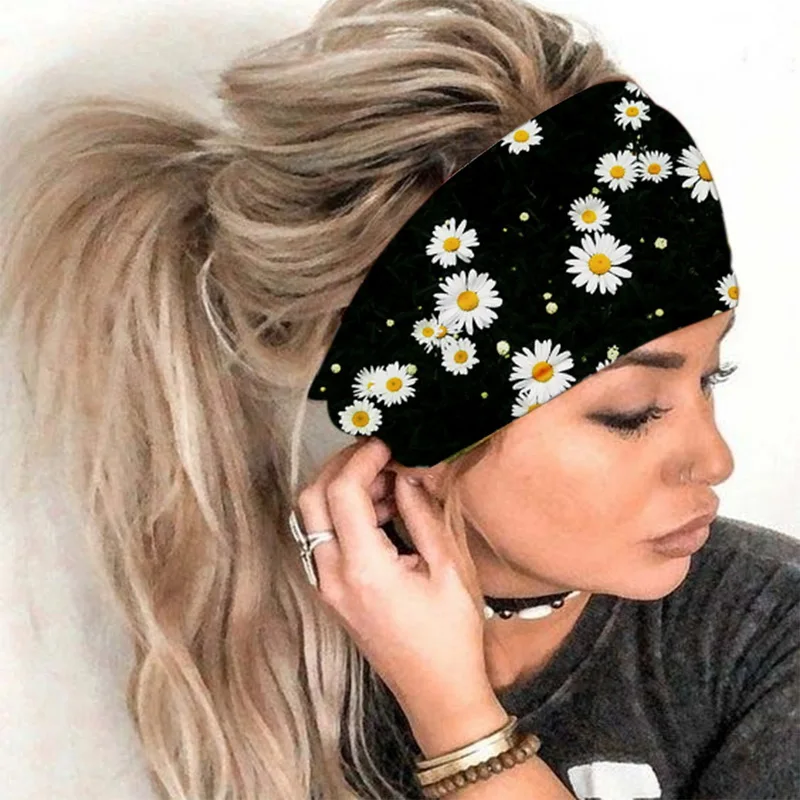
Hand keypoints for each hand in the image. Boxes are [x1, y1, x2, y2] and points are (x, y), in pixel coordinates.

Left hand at [294, 436, 495, 716]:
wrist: (437, 694)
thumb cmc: (451, 637)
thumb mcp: (448, 569)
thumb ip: (422, 515)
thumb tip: (406, 475)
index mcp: (364, 568)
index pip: (342, 491)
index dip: (362, 458)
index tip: (388, 444)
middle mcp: (333, 576)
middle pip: (311, 498)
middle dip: (341, 466)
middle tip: (380, 456)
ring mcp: (327, 587)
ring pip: (312, 518)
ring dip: (341, 489)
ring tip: (389, 484)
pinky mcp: (332, 594)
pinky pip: (323, 539)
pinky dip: (343, 515)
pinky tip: (382, 512)